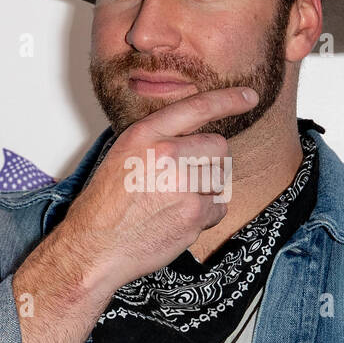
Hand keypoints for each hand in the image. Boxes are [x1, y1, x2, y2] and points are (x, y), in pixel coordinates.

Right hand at [50, 86, 257, 292]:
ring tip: (175, 203)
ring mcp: (183, 184)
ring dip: (207, 191)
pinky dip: (206, 216)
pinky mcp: (194, 213)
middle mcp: (166, 154)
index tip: (249, 96)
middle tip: (185, 181)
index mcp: (145, 135)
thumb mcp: (122, 156)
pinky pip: (219, 207)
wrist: (94, 246)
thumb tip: (191, 139)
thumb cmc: (105, 206)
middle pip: (219, 147)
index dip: (228, 99)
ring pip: (221, 178)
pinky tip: (178, 220)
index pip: (197, 107)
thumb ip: (156, 142)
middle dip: (210, 163)